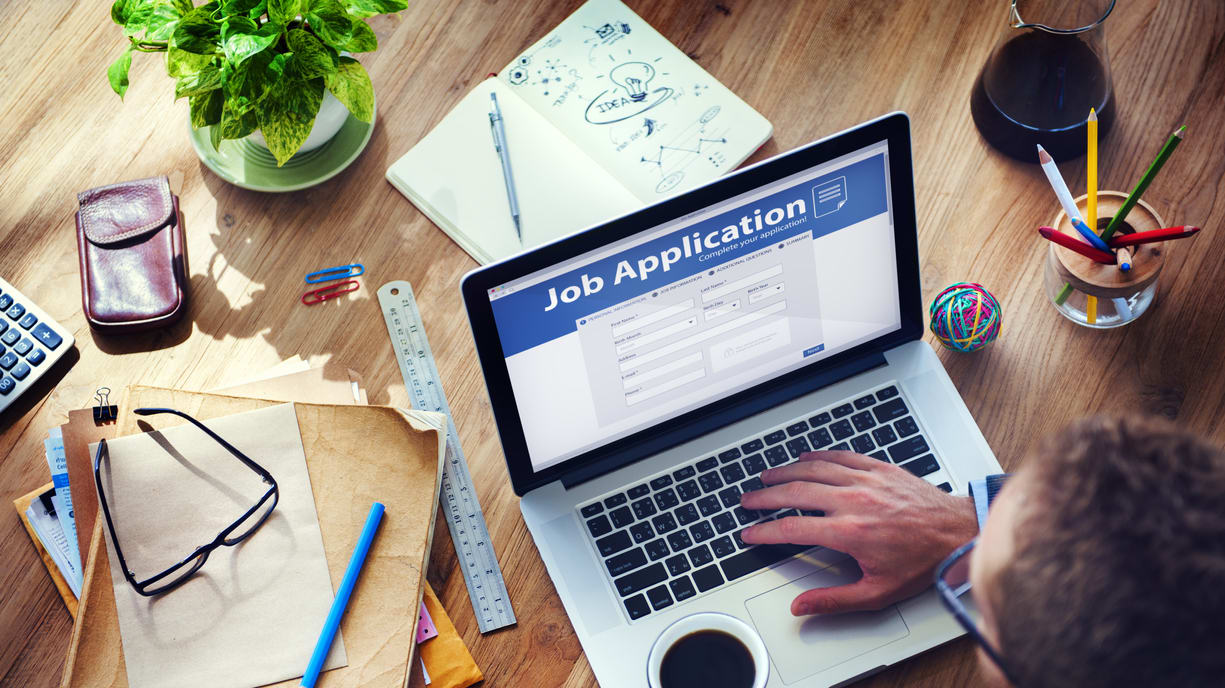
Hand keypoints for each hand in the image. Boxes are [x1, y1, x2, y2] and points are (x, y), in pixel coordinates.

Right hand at [739, 450, 976, 615]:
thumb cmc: (923, 561)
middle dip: (765, 497)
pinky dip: (817, 456)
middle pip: (795, 492)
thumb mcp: (878, 592)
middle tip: (749, 500)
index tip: (751, 533)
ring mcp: (866, 480)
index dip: (765, 531)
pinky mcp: (879, 468)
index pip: (792, 528)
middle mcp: (854, 501)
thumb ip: (835, 600)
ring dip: (785, 472)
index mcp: (850, 532)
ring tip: (767, 477)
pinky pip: (840, 456)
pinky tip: (805, 457)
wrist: (958, 532)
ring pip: (813, 469)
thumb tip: (802, 606)